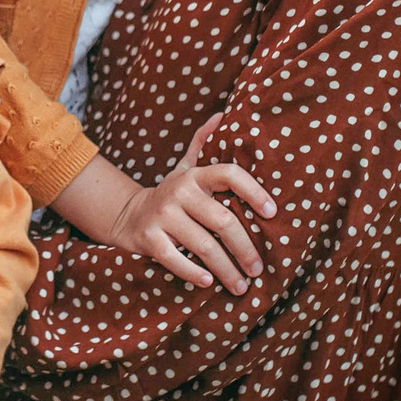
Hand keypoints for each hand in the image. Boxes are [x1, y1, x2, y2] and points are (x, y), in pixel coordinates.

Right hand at [90, 116, 274, 292]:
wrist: (127, 215)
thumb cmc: (171, 194)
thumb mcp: (185, 167)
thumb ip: (204, 143)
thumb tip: (224, 115)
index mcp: (194, 176)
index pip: (229, 174)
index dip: (254, 190)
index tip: (272, 212)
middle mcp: (179, 192)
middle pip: (223, 221)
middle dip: (246, 248)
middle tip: (259, 268)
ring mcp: (163, 216)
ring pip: (204, 246)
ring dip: (227, 269)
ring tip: (242, 285)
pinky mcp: (150, 239)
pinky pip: (176, 260)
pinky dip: (195, 274)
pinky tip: (209, 282)